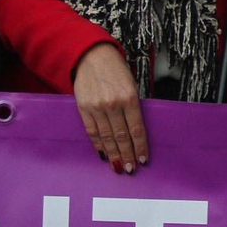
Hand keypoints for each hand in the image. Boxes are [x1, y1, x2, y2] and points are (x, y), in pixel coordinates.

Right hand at [73, 43, 147, 173]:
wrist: (92, 57)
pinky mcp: (83, 108)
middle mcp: (114, 104)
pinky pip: (92, 131)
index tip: (143, 160)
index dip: (140, 147)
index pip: (137, 129)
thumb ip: (133, 107)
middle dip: (127, 155)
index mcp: (130, 98)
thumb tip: (136, 132)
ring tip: (119, 167)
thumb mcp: (132, 85)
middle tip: (131, 169)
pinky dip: (98, 144)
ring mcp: (97, 107)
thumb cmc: (117, 71)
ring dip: (113, 154)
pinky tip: (103, 154)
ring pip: (107, 137)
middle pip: (122, 137)